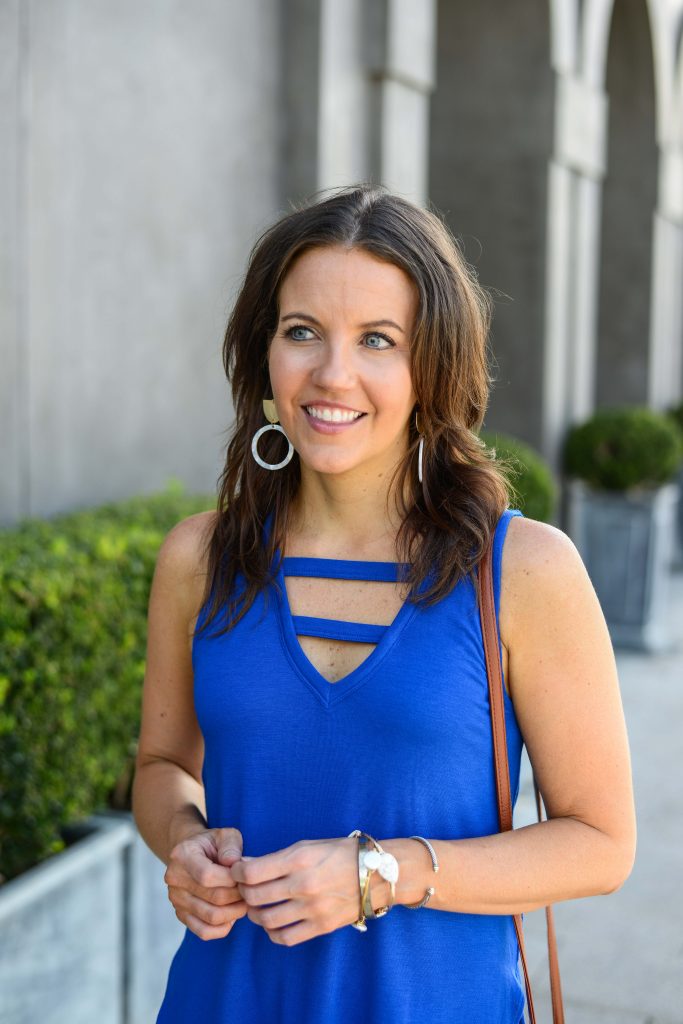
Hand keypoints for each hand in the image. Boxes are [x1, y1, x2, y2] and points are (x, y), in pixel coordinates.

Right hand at [164, 826, 247, 940]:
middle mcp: (174, 879)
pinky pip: (204, 932)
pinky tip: (231, 914)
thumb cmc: (213, 844)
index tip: (245, 876)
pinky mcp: (181, 915)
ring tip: (244, 900)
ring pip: (211, 917)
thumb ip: (231, 846)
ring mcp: (176, 900)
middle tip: (251, 890)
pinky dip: (223, 927)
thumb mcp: (225, 835)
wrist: (193, 854)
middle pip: (213, 898)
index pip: (208, 876)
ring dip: (235, 912)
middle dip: (239, 896)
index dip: (232, 879)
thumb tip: (234, 864)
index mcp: (182, 855)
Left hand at [230, 837, 361, 945]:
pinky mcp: (321, 926)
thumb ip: (277, 858)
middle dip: (243, 892)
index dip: (237, 873)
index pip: (252, 872)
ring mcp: (312, 908)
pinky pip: (285, 938)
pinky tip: (273, 923)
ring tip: (257, 907)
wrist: (376, 873)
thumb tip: (246, 866)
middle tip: (244, 889)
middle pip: (254, 896)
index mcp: (299, 859)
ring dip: (254, 914)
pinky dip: (272, 932)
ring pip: (266, 919)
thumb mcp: (308, 846)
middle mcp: (303, 885)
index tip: (237, 872)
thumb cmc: (340, 853)